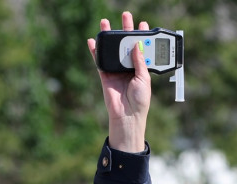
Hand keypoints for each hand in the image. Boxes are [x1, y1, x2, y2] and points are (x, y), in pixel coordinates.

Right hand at [86, 12, 151, 152]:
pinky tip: (92, 40)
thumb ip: (139, 61)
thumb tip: (136, 44)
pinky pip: (99, 60)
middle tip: (126, 15)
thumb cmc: (140, 100)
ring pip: (112, 50)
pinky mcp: (105, 75)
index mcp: (141, 69)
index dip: (142, 36)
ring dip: (109, 36)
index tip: (143, 23)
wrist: (128, 115)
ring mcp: (116, 71)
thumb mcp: (144, 79)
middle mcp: (129, 68)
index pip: (141, 49)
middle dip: (125, 30)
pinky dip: (95, 51)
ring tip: (106, 22)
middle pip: (126, 45)